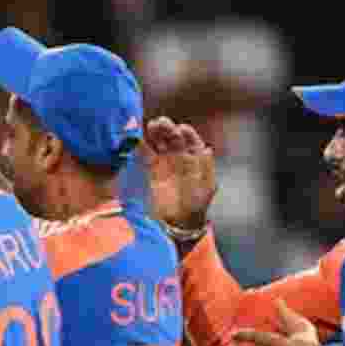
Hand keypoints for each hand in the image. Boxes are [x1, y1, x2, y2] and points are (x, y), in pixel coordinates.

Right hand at [141, 116, 217, 231]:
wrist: (177, 223)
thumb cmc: (195, 205)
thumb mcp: (206, 187)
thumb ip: (206, 167)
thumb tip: (207, 148)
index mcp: (195, 158)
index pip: (190, 139)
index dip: (185, 132)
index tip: (180, 129)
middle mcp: (180, 157)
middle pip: (173, 137)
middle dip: (167, 128)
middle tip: (160, 123)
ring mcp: (165, 162)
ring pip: (160, 142)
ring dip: (156, 133)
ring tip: (151, 126)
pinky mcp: (152, 169)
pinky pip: (146, 154)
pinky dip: (141, 146)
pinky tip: (137, 140)